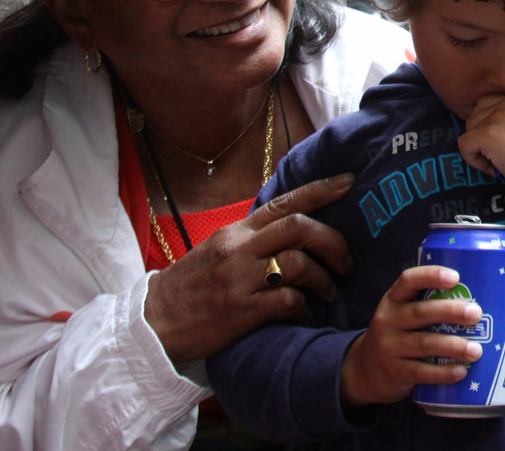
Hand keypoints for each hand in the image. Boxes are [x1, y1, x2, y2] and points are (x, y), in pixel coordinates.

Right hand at [144, 174, 355, 361]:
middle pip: (299, 228)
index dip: (321, 190)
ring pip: (299, 265)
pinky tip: (305, 313)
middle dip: (333, 242)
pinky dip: (304, 307)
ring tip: (330, 292)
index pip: (285, 202)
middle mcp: (240, 249)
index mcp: (237, 231)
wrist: (154, 322)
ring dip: (323, 280)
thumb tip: (295, 227)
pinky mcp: (241, 311)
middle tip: (347, 262)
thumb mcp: (219, 249)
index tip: (350, 183)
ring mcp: (240, 279)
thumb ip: (253, 237)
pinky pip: (286, 301)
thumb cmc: (192, 285)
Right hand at [340, 265, 483, 409]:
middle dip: (451, 311)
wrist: (365, 370)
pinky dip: (443, 373)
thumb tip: (481, 300)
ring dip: (453, 346)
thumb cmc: (398, 335)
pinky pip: (421, 372)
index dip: (432, 276)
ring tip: (476, 351)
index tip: (456, 277)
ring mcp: (389, 347)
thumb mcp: (401, 315)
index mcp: (393, 300)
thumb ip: (428, 306)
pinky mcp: (395, 372)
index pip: (408, 280)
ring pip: (424, 344)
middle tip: (476, 314)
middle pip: (420, 312)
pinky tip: (461, 371)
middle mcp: (388, 320)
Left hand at [458, 94, 504, 202]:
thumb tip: (484, 135)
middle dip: (482, 140)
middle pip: (473, 119)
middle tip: (504, 156)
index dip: (488, 128)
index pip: (485, 107)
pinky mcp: (487, 133)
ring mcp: (496, 116)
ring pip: (467, 133)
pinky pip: (464, 147)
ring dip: (479, 151)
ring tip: (502, 162)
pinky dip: (475, 162)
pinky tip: (496, 168)